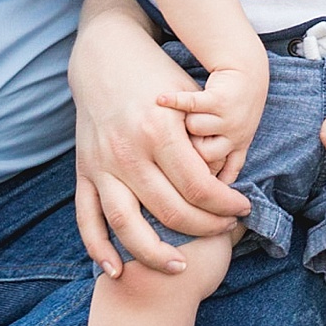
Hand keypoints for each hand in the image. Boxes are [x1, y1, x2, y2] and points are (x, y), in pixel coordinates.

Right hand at [70, 0, 251, 278]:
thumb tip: (224, 184)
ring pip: (127, 224)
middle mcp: (128, 152)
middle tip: (224, 229)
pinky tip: (116, 269)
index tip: (242, 209)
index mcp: (159, 132)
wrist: (105, 56)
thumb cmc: (156, 77)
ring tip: (179, 266)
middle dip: (205, 227)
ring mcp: (101, 164)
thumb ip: (204, 141)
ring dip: (154, 253)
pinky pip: (87, 218)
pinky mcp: (83, 170)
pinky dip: (99, 248)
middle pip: (171, 211)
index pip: (200, 187)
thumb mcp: (186, 98)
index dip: (227, 205)